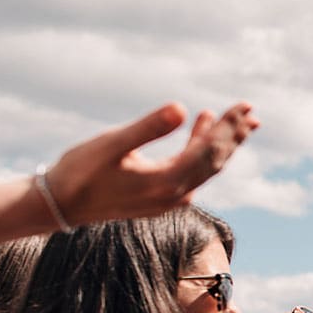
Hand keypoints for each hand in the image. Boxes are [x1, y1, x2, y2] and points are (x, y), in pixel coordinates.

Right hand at [44, 102, 260, 225]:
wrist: (61, 206)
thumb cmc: (81, 171)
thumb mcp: (113, 144)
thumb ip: (148, 128)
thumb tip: (181, 108)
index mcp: (167, 182)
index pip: (210, 150)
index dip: (229, 127)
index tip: (245, 106)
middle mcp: (176, 195)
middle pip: (215, 160)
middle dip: (234, 134)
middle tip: (251, 111)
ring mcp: (170, 199)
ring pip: (205, 167)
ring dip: (221, 142)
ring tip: (239, 119)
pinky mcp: (161, 197)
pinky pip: (191, 170)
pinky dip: (198, 147)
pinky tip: (199, 124)